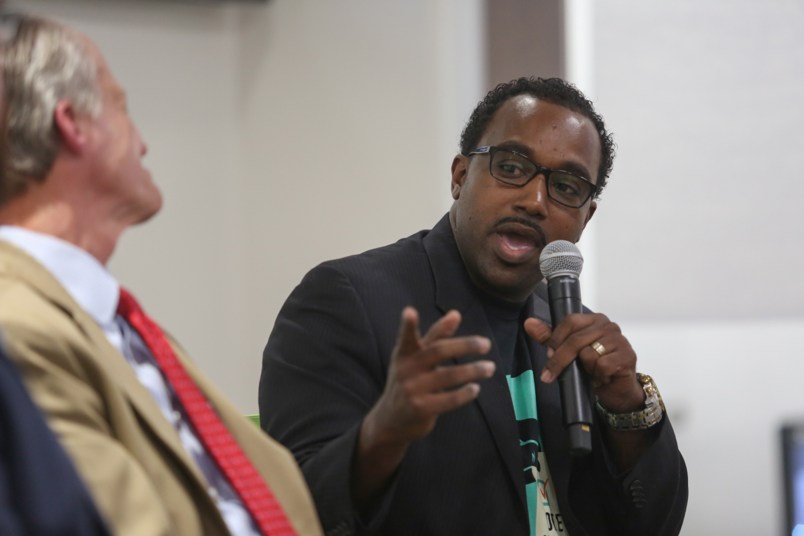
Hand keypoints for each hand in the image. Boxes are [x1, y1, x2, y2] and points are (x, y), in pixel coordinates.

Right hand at [368, 306, 493, 444]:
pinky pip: (449, 399)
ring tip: (490, 367)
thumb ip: (436, 336)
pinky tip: (475, 388)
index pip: (407, 337)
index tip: (409, 311)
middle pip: (438, 351)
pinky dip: (465, 393)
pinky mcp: (421, 408)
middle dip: (465, 345)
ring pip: (449, 376)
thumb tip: (456, 313)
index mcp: (404, 354)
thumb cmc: (408, 382)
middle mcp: (406, 369)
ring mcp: (412, 389)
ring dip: (473, 370)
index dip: (408, 325)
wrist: (391, 421)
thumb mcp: (416, 358)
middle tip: (486, 344)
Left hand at [524, 313, 642, 412]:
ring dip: (585, 368)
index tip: (548, 355)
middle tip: (550, 374)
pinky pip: (602, 365)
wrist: (615, 389)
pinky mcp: (628, 356)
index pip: (570, 321)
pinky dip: (598, 375)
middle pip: (576, 339)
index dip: (556, 339)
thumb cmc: (592, 367)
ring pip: (588, 353)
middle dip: (559, 359)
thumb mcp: (567, 352)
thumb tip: (529, 323)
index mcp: (594, 319)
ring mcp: (620, 340)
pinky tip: (602, 377)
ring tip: (591, 372)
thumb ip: (548, 337)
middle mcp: (609, 326)